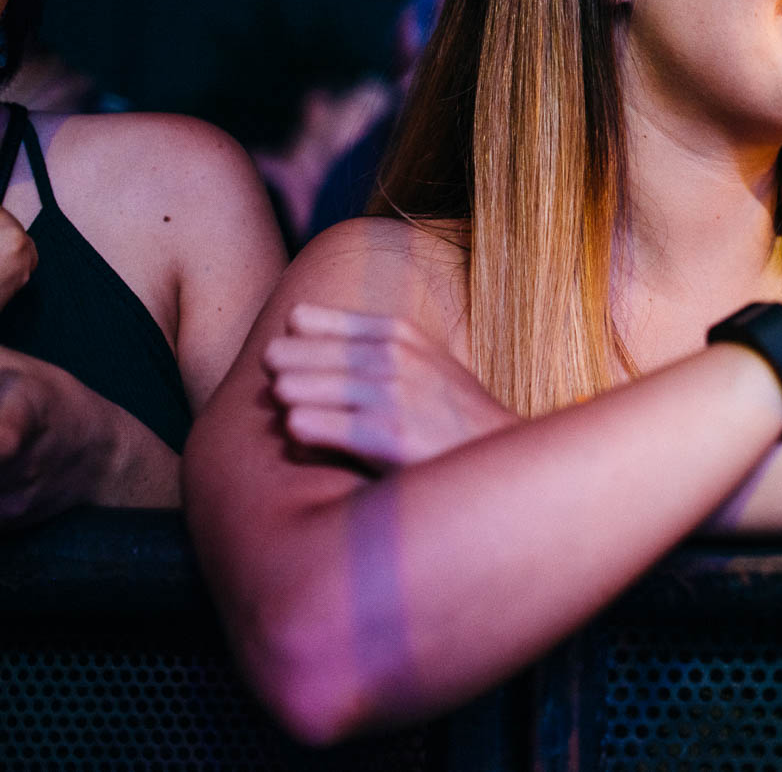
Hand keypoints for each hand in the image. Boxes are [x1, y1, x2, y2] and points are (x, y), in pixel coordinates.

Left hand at [261, 304, 517, 472]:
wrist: (501, 460)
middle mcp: (394, 357)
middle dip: (285, 369)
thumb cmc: (450, 416)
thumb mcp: (422, 362)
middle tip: (280, 385)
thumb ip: (372, 344)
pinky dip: (303, 434)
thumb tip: (295, 323)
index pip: (318, 321)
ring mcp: (390, 395)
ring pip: (299, 388)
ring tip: (292, 411)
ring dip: (288, 401)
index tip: (295, 355)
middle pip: (302, 353)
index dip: (299, 339)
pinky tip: (303, 437)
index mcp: (401, 334)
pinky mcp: (386, 437)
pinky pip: (314, 427)